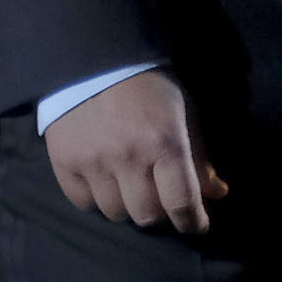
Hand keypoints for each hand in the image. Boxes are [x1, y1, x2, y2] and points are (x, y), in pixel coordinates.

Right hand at [43, 71, 226, 232]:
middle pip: (147, 216)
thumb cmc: (147, 84)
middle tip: (161, 200)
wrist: (93, 58)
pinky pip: (83, 202)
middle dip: (161, 213)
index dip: (192, 222)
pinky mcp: (65, 161)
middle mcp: (128, 157)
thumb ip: (199, 155)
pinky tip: (103, 181)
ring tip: (130, 188)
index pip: (181, 204)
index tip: (195, 224)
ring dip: (127, 206)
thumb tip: (217, 194)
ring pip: (115, 212)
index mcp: (164, 143)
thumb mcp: (183, 111)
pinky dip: (96, 198)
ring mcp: (93, 161)